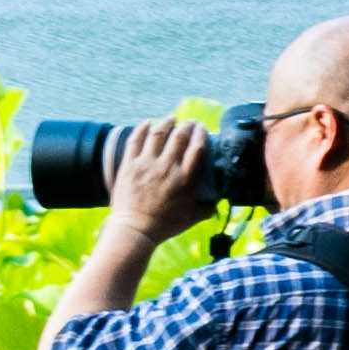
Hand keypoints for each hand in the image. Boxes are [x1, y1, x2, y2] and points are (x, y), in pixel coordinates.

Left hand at [99, 116, 217, 242]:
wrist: (135, 230)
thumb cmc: (165, 225)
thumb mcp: (193, 218)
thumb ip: (208, 207)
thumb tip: (219, 199)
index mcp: (185, 178)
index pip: (197, 148)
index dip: (201, 134)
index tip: (202, 129)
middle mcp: (167, 167)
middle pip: (179, 136)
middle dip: (187, 125)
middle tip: (189, 123)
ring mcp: (147, 164)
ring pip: (158, 133)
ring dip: (167, 123)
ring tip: (171, 119)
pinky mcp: (129, 165)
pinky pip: (136, 140)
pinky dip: (142, 128)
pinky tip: (147, 123)